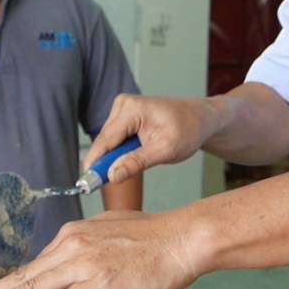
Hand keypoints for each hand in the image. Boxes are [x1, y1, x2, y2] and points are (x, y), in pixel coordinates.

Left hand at [0, 211, 206, 288]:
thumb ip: (85, 246)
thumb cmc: (153, 237)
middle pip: (25, 275)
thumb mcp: (109, 232)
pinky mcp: (99, 284)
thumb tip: (70, 260)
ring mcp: (83, 265)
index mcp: (72, 235)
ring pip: (34, 288)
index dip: (8, 280)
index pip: (33, 264)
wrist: (182, 239)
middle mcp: (71, 247)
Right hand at [87, 94, 227, 183]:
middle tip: (115, 180)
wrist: (200, 119)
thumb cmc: (189, 129)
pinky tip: (138, 152)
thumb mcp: (166, 150)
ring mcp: (122, 108)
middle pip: (104, 142)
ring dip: (118, 156)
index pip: (105, 141)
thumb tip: (112, 175)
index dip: (95, 164)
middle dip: (108, 162)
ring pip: (108, 142)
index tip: (87, 184)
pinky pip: (115, 139)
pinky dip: (122, 151)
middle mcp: (122, 104)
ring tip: (142, 159)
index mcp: (131, 109)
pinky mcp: (124, 115)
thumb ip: (137, 162)